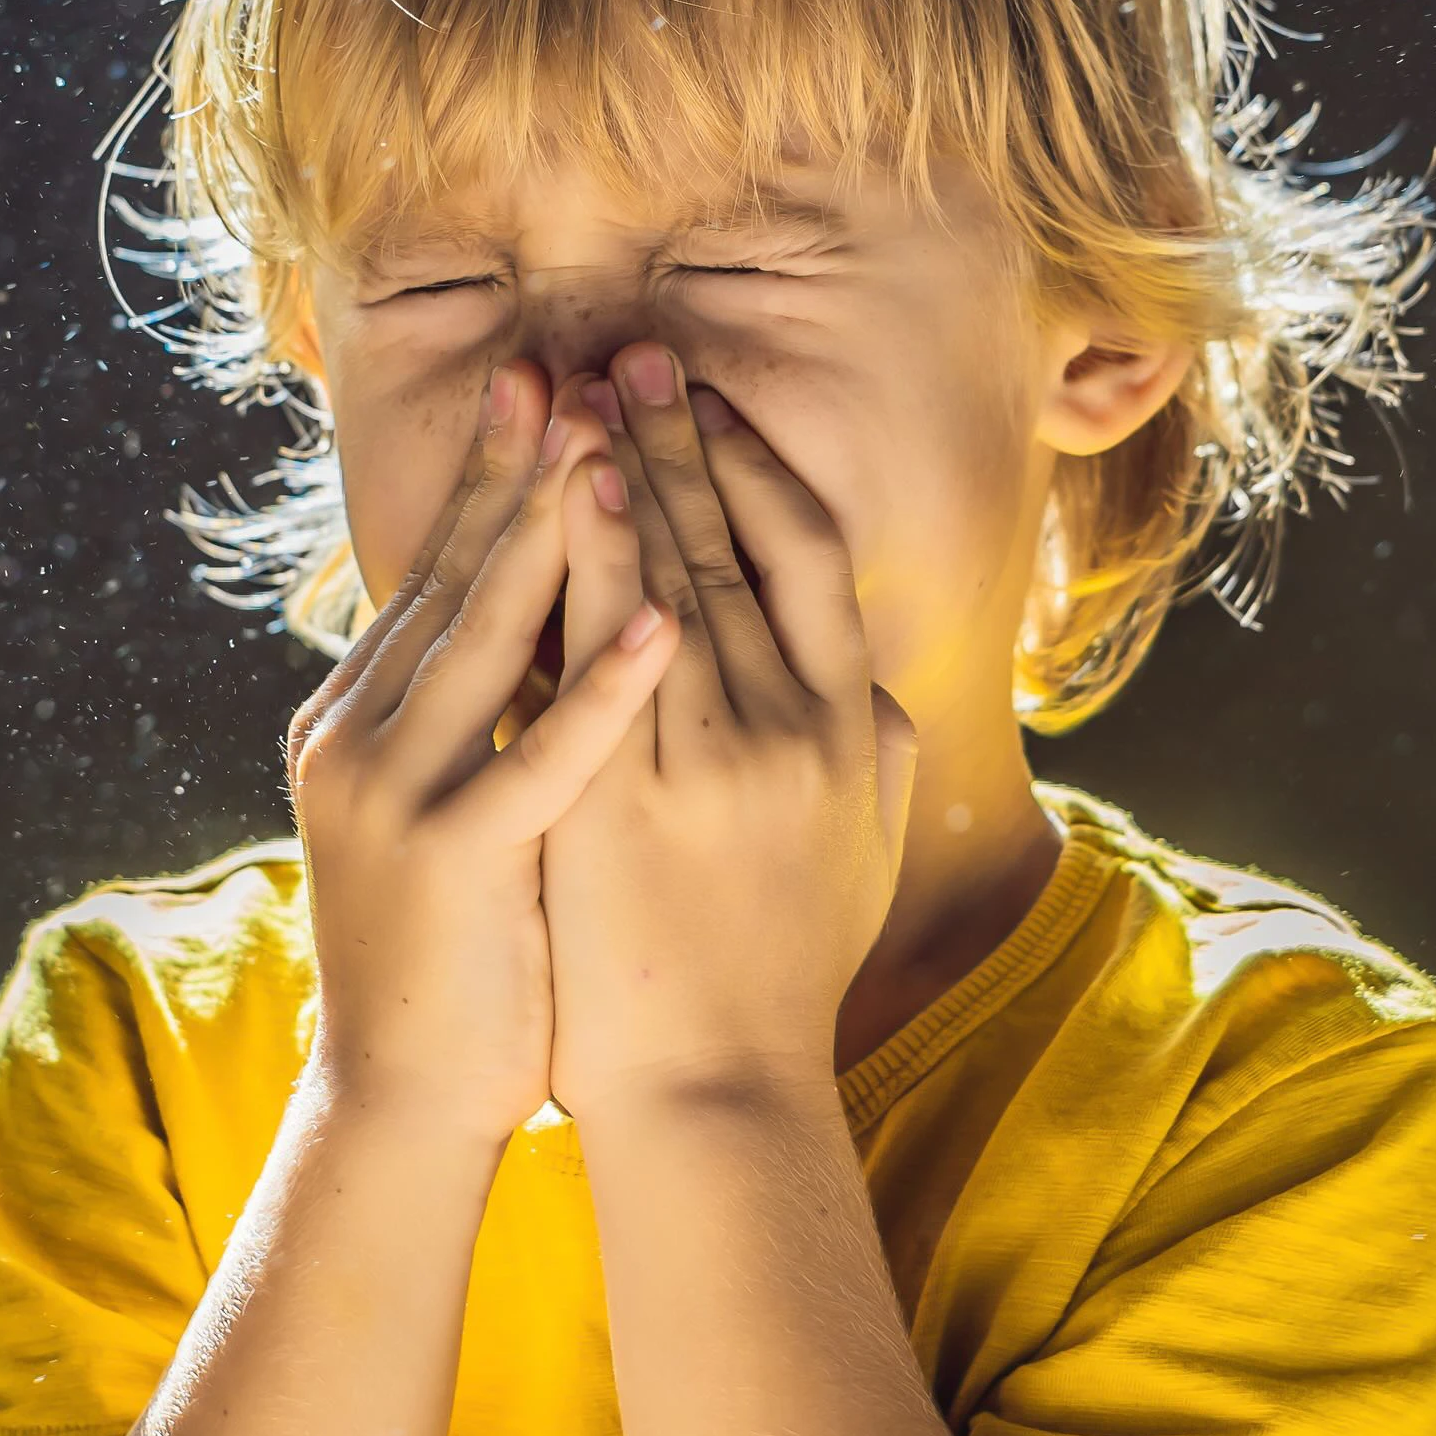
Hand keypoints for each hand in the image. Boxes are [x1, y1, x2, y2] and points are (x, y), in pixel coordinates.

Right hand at [286, 358, 677, 1141]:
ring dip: (557, 536)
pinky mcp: (450, 862)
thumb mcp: (463, 802)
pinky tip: (657, 625)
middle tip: (571, 363)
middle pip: (459, 575)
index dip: (501, 475)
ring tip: (611, 443)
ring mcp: (395, 795)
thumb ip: (488, 713)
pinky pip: (539, 760)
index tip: (550, 382)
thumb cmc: (460, 954)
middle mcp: (360, 735)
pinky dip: (600, 688)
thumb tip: (551, 615)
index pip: (445, 569)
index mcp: (365, 715)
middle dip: (523, 466)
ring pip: (487, 640)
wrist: (401, 1099)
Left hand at [540, 340, 918, 1114]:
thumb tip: (872, 673)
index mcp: (853, 727)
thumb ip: (876, 749)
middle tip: (634, 350)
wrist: (715, 1086)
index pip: (813, 556)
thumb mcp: (865, 848)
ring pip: (668, 582)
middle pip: (735, 546)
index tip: (712, 400)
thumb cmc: (785, 967)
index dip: (759, 466)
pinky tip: (558, 497)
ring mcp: (710, 764)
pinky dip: (584, 565)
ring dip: (626, 474)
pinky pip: (599, 658)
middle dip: (682, 438)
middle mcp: (794, 730)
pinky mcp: (626, 802)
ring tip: (582, 391)